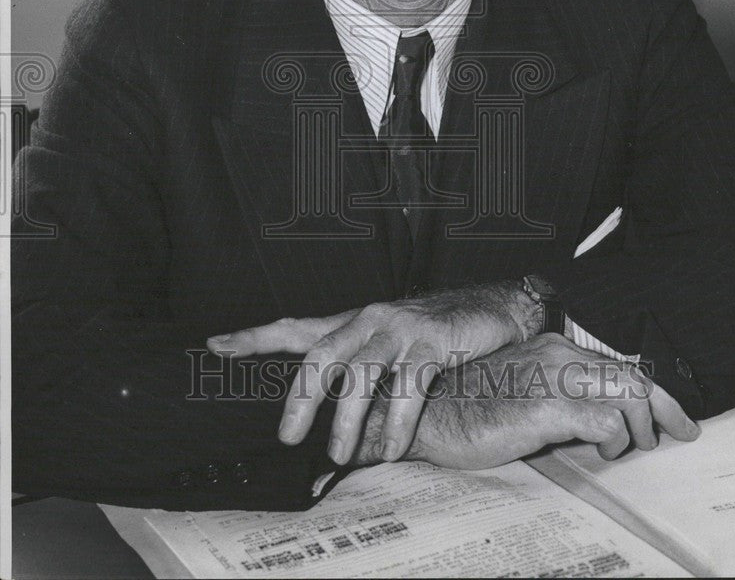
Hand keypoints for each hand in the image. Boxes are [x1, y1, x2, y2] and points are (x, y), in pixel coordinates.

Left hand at [206, 282, 536, 464]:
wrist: (489, 310)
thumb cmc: (432, 335)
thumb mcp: (388, 354)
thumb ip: (357, 387)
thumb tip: (324, 438)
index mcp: (352, 322)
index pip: (295, 327)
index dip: (254, 337)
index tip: (215, 347)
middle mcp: (369, 319)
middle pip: (321, 353)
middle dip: (301, 396)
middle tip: (288, 436)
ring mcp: (399, 328)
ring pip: (361, 372)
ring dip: (348, 419)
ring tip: (341, 455)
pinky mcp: (431, 341)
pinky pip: (408, 386)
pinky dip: (398, 422)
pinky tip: (393, 448)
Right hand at [397, 334, 700, 468]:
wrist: (433, 413)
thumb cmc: (472, 406)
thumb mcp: (524, 390)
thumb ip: (559, 394)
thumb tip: (598, 419)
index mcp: (553, 348)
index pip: (619, 365)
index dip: (654, 392)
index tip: (674, 415)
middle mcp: (558, 355)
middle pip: (632, 377)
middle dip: (665, 409)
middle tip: (679, 432)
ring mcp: (553, 378)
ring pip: (627, 395)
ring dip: (638, 427)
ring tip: (627, 447)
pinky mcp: (546, 407)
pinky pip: (604, 421)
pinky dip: (613, 438)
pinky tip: (600, 449)